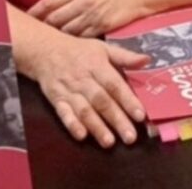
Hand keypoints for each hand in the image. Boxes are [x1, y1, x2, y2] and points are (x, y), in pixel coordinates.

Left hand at [28, 0, 146, 35]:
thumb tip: (49, 7)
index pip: (49, 2)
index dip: (34, 11)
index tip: (25, 18)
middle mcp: (83, 1)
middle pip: (54, 18)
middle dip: (42, 27)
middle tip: (34, 33)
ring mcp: (92, 15)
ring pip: (66, 30)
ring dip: (56, 36)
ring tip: (48, 41)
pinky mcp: (101, 27)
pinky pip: (81, 37)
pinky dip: (72, 41)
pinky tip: (67, 45)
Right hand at [31, 32, 149, 146]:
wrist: (44, 50)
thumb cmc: (79, 51)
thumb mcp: (103, 48)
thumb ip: (125, 56)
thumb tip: (147, 60)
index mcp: (97, 65)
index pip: (114, 85)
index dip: (127, 100)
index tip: (140, 115)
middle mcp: (84, 79)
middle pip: (102, 101)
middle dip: (116, 120)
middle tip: (130, 137)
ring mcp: (69, 91)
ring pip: (84, 110)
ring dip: (97, 127)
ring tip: (110, 142)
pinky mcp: (56, 99)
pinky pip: (63, 113)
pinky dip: (72, 124)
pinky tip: (82, 136)